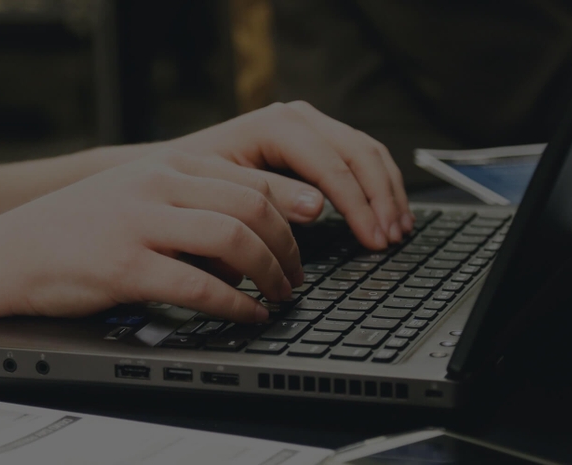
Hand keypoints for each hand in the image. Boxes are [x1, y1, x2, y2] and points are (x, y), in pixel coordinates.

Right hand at [0, 152, 306, 322]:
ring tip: (280, 296)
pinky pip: (200, 285)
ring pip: (234, 239)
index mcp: (165, 165)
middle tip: (298, 276)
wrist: (8, 253)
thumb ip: (187, 202)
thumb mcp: (135, 195)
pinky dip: (236, 304)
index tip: (308, 236)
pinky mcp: (126, 266)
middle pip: (252, 207)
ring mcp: (140, 224)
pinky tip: (248, 315)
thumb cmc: (75, 230)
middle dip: (288, 246)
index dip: (289, 211)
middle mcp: (157, 185)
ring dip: (270, 273)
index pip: (248, 178)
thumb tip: (250, 234)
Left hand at [168, 101, 412, 249]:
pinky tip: (389, 212)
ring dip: (388, 192)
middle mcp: (298, 117)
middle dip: (380, 199)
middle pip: (359, 153)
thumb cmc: (191, 184)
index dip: (358, 206)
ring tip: (399, 230)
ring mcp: (310, 125)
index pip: (332, 165)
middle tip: (391, 239)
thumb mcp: (224, 192)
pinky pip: (361, 157)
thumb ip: (270, 197)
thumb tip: (318, 207)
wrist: (172, 170)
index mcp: (276, 125)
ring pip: (368, 152)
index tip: (373, 239)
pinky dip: (380, 185)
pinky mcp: (316, 139)